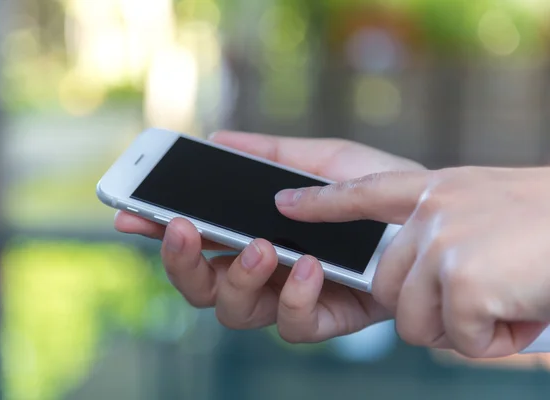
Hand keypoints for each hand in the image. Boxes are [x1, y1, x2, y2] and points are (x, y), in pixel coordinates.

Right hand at [115, 131, 421, 341]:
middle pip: (199, 284)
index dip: (156, 231)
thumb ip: (268, 153)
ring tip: (260, 246)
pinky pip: (291, 325)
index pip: (193, 238)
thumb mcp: (321, 159)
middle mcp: (263, 271)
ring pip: (232, 311)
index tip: (127, 214)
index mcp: (253, 232)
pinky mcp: (324, 319)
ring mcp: (289, 298)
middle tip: (180, 227)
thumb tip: (216, 137)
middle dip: (180, 261)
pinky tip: (309, 263)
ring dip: (236, 277)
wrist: (432, 216)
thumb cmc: (376, 186)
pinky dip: (294, 295)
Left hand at [276, 166, 549, 356]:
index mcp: (436, 190)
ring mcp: (444, 243)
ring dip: (466, 328)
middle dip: (433, 312)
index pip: (361, 193)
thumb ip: (442, 238)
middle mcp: (432, 211)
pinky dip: (495, 342)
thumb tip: (415, 291)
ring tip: (511, 299)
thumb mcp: (488, 214)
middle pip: (390, 291)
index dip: (319, 202)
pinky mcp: (462, 278)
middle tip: (487, 296)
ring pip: (417, 322)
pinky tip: (523, 311)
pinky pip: (458, 339)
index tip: (284, 203)